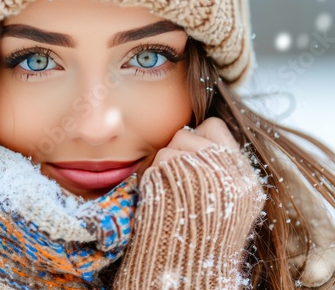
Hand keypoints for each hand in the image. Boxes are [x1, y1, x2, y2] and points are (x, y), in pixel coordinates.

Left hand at [114, 119, 264, 288]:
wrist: (192, 270)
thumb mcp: (234, 203)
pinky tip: (162, 199)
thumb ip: (223, 168)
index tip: (194, 156)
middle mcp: (225, 171)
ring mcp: (197, 174)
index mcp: (244, 176)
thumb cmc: (208, 237)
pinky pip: (155, 165)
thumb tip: (199, 138)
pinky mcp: (172, 181)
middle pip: (186, 134)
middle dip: (176, 151)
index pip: (214, 127)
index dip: (199, 137)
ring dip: (163, 167)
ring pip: (168, 148)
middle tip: (179, 178)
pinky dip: (152, 178)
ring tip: (173, 194)